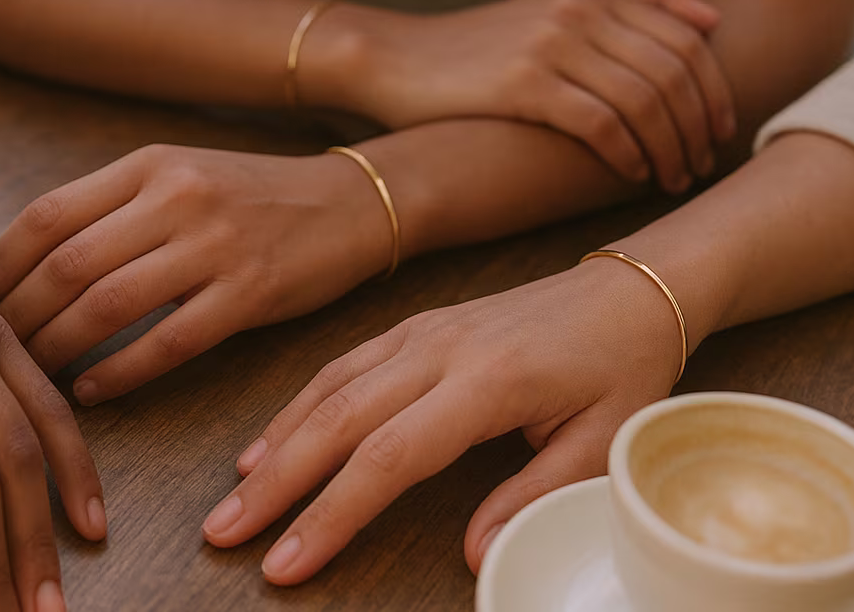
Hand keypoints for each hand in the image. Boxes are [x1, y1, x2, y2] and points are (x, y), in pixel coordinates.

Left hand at [0, 144, 395, 403]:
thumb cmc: (250, 197)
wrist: (349, 202)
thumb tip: (27, 264)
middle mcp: (175, 197)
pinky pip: (169, 342)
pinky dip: (121, 372)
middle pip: (66, 264)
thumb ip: (110, 209)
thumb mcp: (177, 177)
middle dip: (15, 317)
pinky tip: (92, 393)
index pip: (45, 217)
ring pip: (108, 304)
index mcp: (147, 166)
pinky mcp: (251, 292)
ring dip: (57, 349)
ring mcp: (215, 244)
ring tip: (31, 379)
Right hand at [199, 261, 686, 584]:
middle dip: (277, 484)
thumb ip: (534, 497)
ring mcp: (419, 331)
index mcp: (487, 381)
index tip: (288, 562)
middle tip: (225, 535)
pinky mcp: (412, 325)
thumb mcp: (604, 441)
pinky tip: (268, 444)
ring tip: (233, 498)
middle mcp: (439, 349)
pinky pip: (341, 366)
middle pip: (339, 419)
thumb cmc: (621, 366)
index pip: (390, 454)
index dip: (333, 512)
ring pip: (329, 388)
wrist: (628, 290)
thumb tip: (470, 555)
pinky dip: (296, 406)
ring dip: (275, 444)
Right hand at [304, 0, 735, 191]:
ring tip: (671, 178)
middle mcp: (579, 11)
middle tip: (702, 164)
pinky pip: (601, 123)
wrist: (397, 59)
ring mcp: (552, 44)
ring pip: (645, 99)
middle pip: (674, 70)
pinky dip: (627, 154)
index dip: (716, 87)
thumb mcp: (553, 11)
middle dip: (699, 124)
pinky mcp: (525, 84)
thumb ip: (624, 7)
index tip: (722, 129)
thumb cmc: (479, 49)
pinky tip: (630, 174)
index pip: (686, 36)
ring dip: (669, 147)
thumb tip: (709, 19)